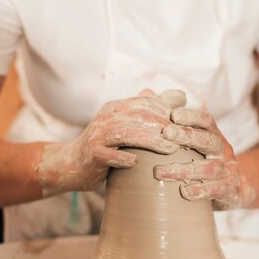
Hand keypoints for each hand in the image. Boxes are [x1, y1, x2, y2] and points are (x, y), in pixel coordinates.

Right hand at [35, 90, 186, 196]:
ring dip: (150, 140)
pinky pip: (108, 155)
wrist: (71, 164)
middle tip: (185, 137)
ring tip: (171, 150)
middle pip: (138, 115)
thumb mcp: (127, 124)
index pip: (145, 103)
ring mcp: (98, 136)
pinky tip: (137, 162)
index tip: (187, 123)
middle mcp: (107, 117)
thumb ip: (151, 110)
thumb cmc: (106, 146)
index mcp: (117, 108)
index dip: (167, 111)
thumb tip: (179, 95)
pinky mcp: (92, 155)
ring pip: (126, 133)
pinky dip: (123, 158)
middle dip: (164, 125)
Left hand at [153, 107, 255, 209]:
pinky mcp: (228, 190)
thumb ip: (169, 118)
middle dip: (187, 136)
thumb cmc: (203, 159)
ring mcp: (227, 170)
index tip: (173, 114)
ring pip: (208, 168)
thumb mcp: (192, 138)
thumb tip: (146, 93)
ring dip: (183, 169)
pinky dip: (200, 191)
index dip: (192, 116)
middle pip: (208, 140)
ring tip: (159, 172)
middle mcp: (222, 150)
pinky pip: (216, 190)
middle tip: (166, 133)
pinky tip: (184, 193)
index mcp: (213, 134)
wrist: (234, 187)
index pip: (206, 120)